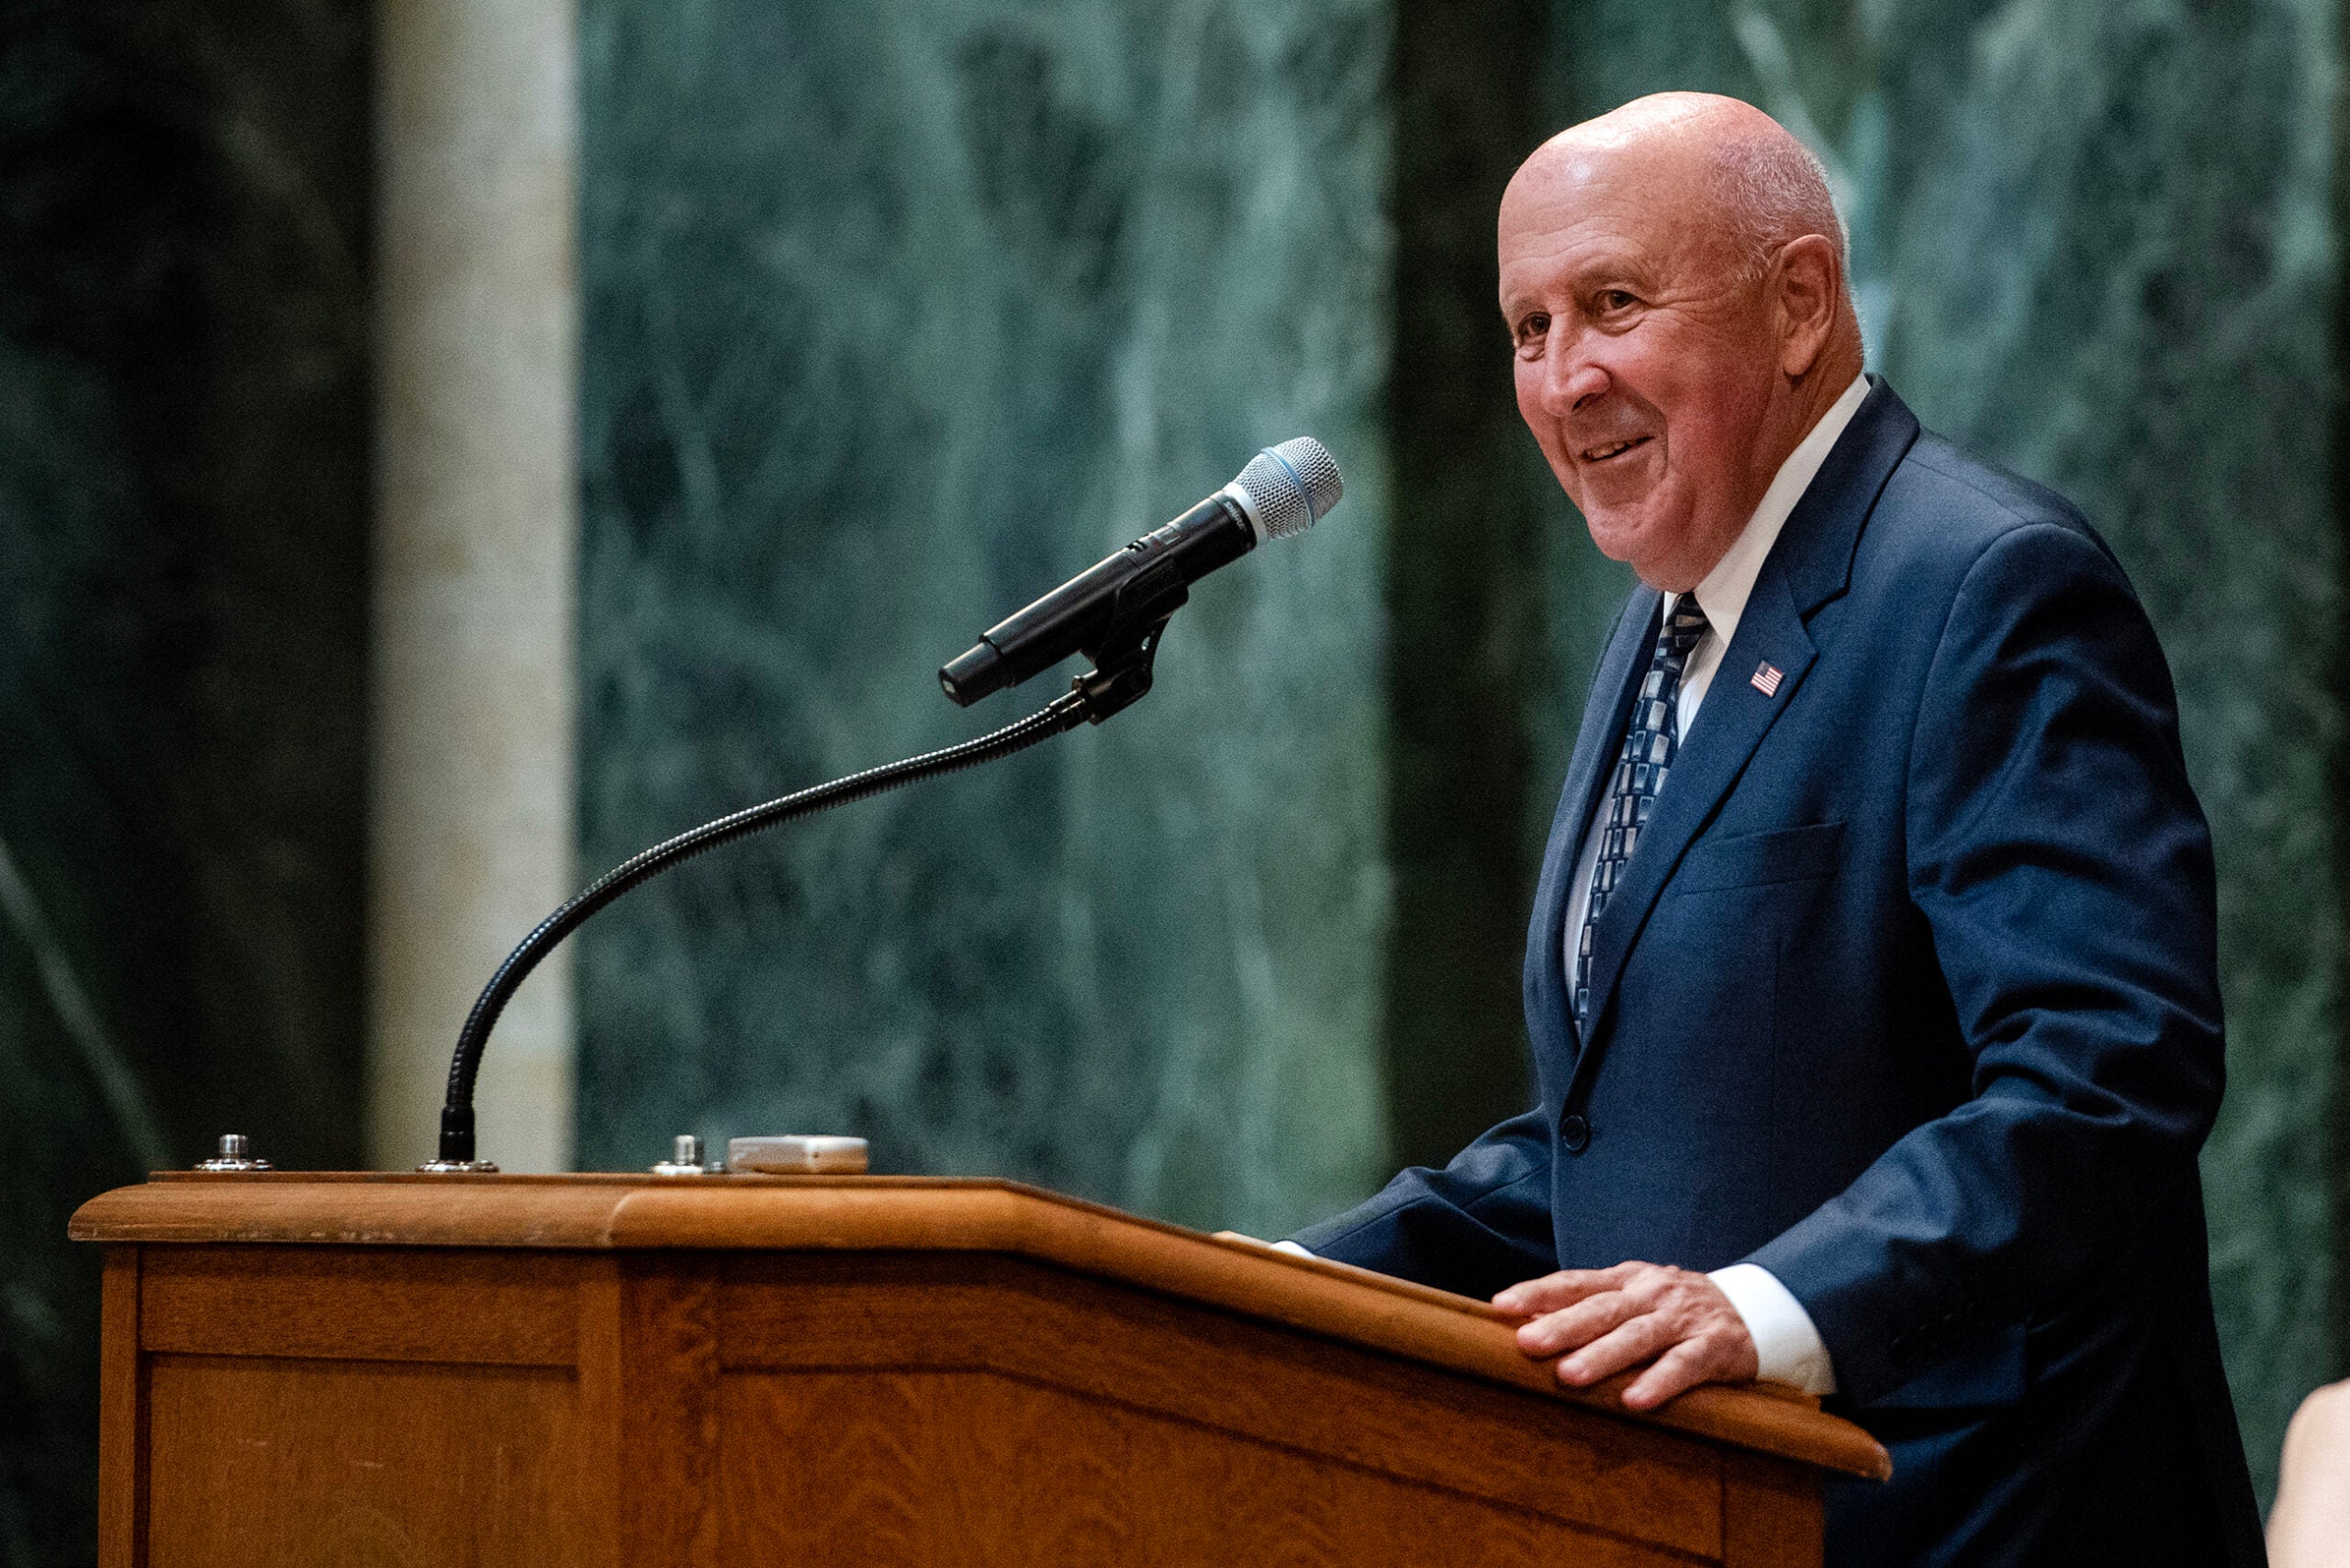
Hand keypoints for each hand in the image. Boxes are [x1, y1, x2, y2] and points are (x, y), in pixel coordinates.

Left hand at [1493, 1261, 1758, 1410]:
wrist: (1757, 1308)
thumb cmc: (1677, 1311)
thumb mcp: (1635, 1299)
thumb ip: (1590, 1308)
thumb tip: (1526, 1325)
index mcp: (1626, 1279)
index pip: (1575, 1282)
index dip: (1538, 1292)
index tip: (1500, 1306)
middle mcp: (1651, 1293)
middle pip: (1601, 1308)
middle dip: (1562, 1325)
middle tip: (1526, 1343)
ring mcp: (1683, 1318)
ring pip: (1638, 1335)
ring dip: (1603, 1355)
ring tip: (1570, 1376)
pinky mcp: (1715, 1347)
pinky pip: (1684, 1365)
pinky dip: (1659, 1382)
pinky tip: (1634, 1401)